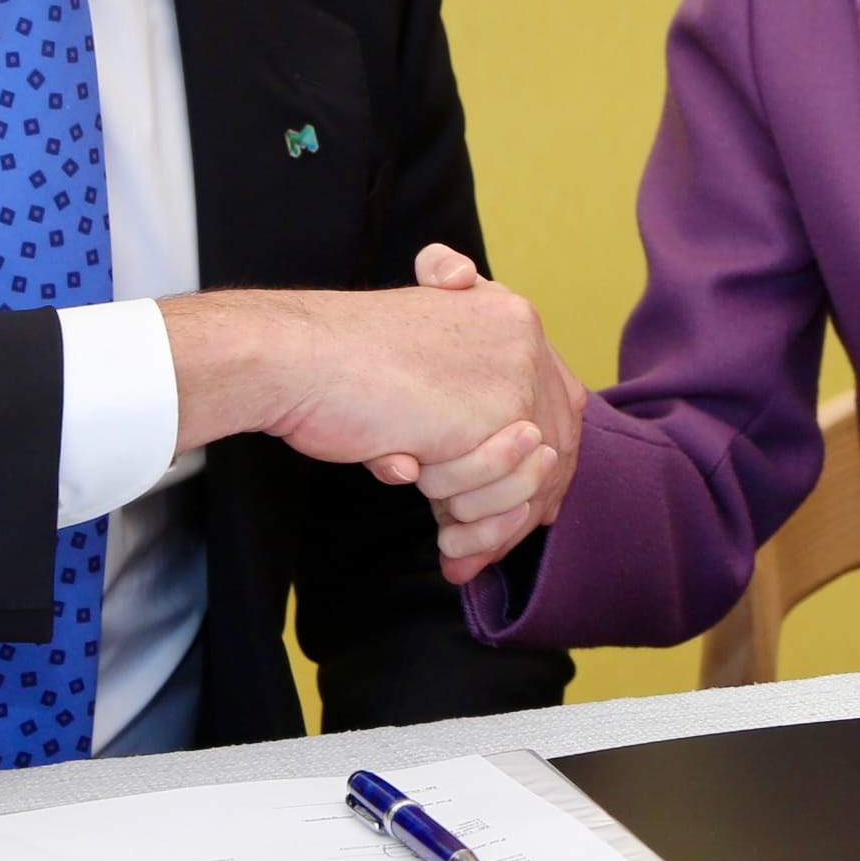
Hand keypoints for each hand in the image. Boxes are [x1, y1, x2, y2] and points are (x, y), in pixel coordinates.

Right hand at [368, 246, 583, 583]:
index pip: (563, 402)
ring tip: (450, 541)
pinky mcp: (495, 413)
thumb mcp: (420, 359)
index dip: (548, 464)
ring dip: (490, 521)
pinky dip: (471, 526)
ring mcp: (514, 373)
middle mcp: (524, 336)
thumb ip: (469, 390)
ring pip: (532, 478)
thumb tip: (518, 449)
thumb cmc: (339, 364)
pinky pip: (500, 494)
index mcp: (509, 313)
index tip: (526, 509)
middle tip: (479, 547)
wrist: (297, 358)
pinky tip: (441, 536)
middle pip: (560, 445)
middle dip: (525, 507)